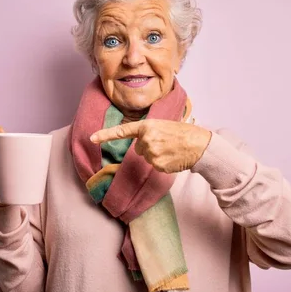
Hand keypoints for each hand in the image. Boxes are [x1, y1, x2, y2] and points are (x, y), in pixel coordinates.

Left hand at [90, 120, 211, 172]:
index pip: (122, 131)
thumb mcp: (163, 125)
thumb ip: (148, 132)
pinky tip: (173, 158)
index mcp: (147, 126)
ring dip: (157, 155)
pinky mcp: (157, 165)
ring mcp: (151, 153)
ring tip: (171, 149)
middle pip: (139, 148)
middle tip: (166, 142)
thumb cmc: (183, 133)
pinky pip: (155, 166)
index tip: (91, 138)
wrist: (199, 145)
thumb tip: (140, 145)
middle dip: (149, 147)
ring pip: (147, 158)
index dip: (105, 135)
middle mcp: (146, 139)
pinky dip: (163, 164)